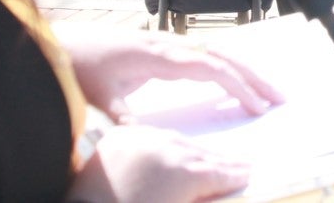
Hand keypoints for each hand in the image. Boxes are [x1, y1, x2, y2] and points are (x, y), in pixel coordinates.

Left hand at [56, 24, 283, 123]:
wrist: (61, 44)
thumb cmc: (79, 67)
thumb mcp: (101, 99)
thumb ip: (126, 119)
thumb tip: (147, 141)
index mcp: (160, 55)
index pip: (211, 67)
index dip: (238, 86)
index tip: (258, 105)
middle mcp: (169, 45)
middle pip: (223, 55)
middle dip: (253, 76)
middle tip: (279, 97)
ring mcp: (166, 43)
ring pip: (216, 52)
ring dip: (243, 70)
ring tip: (265, 91)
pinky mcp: (161, 48)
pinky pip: (202, 54)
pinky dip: (224, 66)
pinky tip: (231, 81)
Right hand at [68, 123, 250, 202]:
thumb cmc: (89, 198)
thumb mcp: (102, 176)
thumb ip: (125, 166)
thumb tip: (144, 176)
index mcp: (125, 137)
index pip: (164, 142)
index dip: (183, 153)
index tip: (193, 158)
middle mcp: (150, 140)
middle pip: (188, 148)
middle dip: (207, 157)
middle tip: (227, 161)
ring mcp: (170, 157)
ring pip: (205, 160)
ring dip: (224, 167)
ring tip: (241, 170)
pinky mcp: (187, 176)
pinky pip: (217, 176)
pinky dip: (232, 176)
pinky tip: (244, 176)